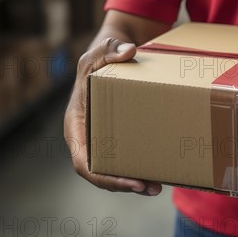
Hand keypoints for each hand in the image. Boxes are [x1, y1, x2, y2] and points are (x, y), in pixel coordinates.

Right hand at [64, 37, 162, 195]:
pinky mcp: (120, 133)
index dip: (103, 177)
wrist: (117, 52)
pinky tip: (161, 171)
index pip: (83, 161)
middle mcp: (88, 135)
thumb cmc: (105, 53)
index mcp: (77, 123)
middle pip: (100, 172)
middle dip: (123, 184)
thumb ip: (111, 48)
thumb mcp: (103, 48)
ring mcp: (104, 136)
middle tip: (151, 188)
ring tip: (159, 186)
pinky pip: (127, 156)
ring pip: (115, 168)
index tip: (128, 183)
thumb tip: (128, 51)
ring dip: (134, 180)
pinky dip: (141, 166)